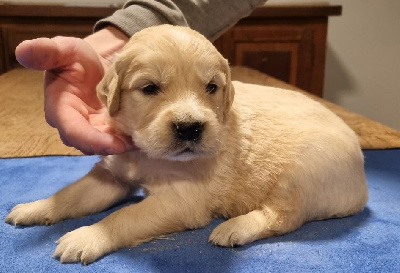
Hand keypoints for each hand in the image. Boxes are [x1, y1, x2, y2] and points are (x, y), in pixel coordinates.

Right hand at [16, 31, 132, 154]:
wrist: (96, 61)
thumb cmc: (77, 56)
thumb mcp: (64, 50)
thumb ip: (46, 52)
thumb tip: (22, 51)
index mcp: (60, 108)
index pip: (72, 130)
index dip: (91, 140)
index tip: (113, 144)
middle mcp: (74, 123)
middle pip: (89, 144)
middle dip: (108, 147)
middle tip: (130, 144)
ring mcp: (92, 127)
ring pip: (103, 144)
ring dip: (119, 145)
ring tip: (138, 140)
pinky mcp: (106, 128)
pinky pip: (115, 139)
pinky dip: (127, 139)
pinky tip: (140, 135)